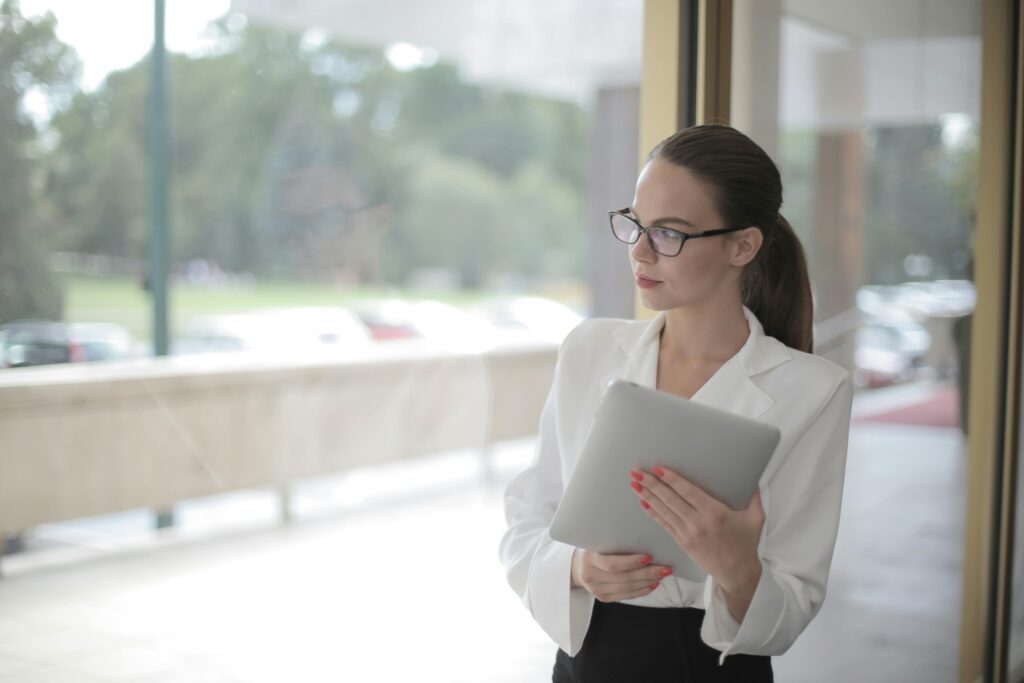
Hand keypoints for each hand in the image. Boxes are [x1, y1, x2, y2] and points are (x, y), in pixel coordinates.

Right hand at [570, 548, 672, 602]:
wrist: (578, 564)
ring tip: (662, 575)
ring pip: (627, 589)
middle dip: (647, 573)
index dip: (631, 562)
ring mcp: (596, 589)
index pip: (612, 564)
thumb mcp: (598, 540)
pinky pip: (626, 596)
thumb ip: (615, 541)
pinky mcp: (603, 598)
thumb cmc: (594, 548)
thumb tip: (646, 540)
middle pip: (623, 578)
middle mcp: (590, 576)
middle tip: (665, 568)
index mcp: (588, 558)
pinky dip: (642, 591)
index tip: (649, 557)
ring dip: (648, 582)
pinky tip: (653, 584)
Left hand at [629, 467, 763, 601]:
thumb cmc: (746, 543)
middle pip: (671, 500)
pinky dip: (653, 513)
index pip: (688, 492)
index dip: (672, 479)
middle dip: (651, 485)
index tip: (657, 468)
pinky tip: (643, 503)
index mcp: (716, 514)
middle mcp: (699, 524)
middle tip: (636, 472)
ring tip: (634, 484)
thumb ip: (754, 496)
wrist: (737, 573)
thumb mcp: (756, 518)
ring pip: (664, 511)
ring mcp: (688, 534)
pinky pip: (664, 525)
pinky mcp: (683, 543)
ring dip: (647, 496)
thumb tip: (753, 477)